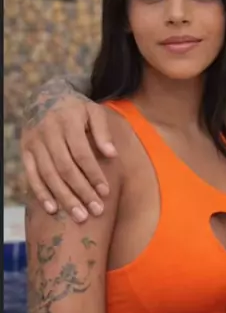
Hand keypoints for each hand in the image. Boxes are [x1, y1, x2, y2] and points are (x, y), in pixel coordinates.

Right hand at [21, 88, 116, 221]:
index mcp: (67, 121)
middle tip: (95, 210)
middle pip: (65, 168)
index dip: (93, 174)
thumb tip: (112, 154)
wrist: (45, 97)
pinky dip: (41, 193)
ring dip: (64, 197)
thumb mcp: (93, 111)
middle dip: (81, 191)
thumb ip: (103, 131)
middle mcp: (48, 132)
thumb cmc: (76, 108)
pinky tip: (53, 209)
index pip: (81, 153)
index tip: (105, 192)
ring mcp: (34, 143)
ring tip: (80, 215)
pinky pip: (32, 176)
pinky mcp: (25, 151)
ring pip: (49, 175)